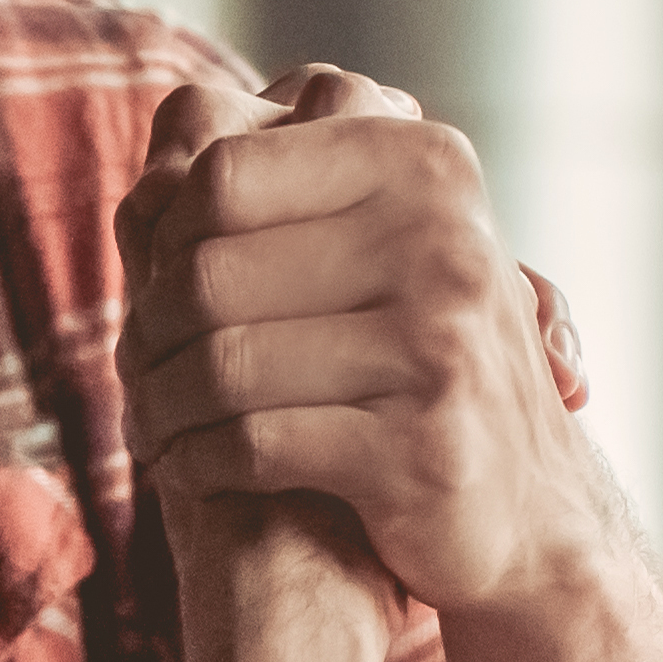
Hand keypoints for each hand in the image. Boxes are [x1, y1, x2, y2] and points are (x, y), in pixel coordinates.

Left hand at [122, 69, 623, 626]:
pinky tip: (194, 469)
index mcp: (426, 165)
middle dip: (148, 334)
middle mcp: (445, 242)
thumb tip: (160, 156)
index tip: (158, 285)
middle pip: (208, 273)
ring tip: (154, 426)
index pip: (224, 171)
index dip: (166, 235)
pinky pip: (253, 445)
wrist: (524, 505)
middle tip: (137, 371)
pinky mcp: (423, 450)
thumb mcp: (379, 248)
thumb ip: (288, 184)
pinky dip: (200, 464)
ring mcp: (441, 346)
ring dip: (162, 408)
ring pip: (221, 365)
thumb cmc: (416, 359)